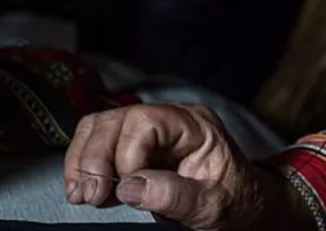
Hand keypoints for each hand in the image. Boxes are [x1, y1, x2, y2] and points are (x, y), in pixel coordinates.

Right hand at [63, 103, 305, 230]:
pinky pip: (98, 143)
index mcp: (195, 125)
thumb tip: (128, 187)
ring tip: (80, 194)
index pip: (145, 122)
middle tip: (89, 196)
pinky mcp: (135, 147)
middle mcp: (169, 119)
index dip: (126, 154)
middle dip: (94, 156)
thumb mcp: (213, 205)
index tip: (126, 189)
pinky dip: (83, 164)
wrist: (246, 206)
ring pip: (100, 126)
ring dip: (82, 160)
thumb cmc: (237, 202)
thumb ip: (174, 195)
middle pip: (116, 119)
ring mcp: (151, 131)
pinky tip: (82, 188)